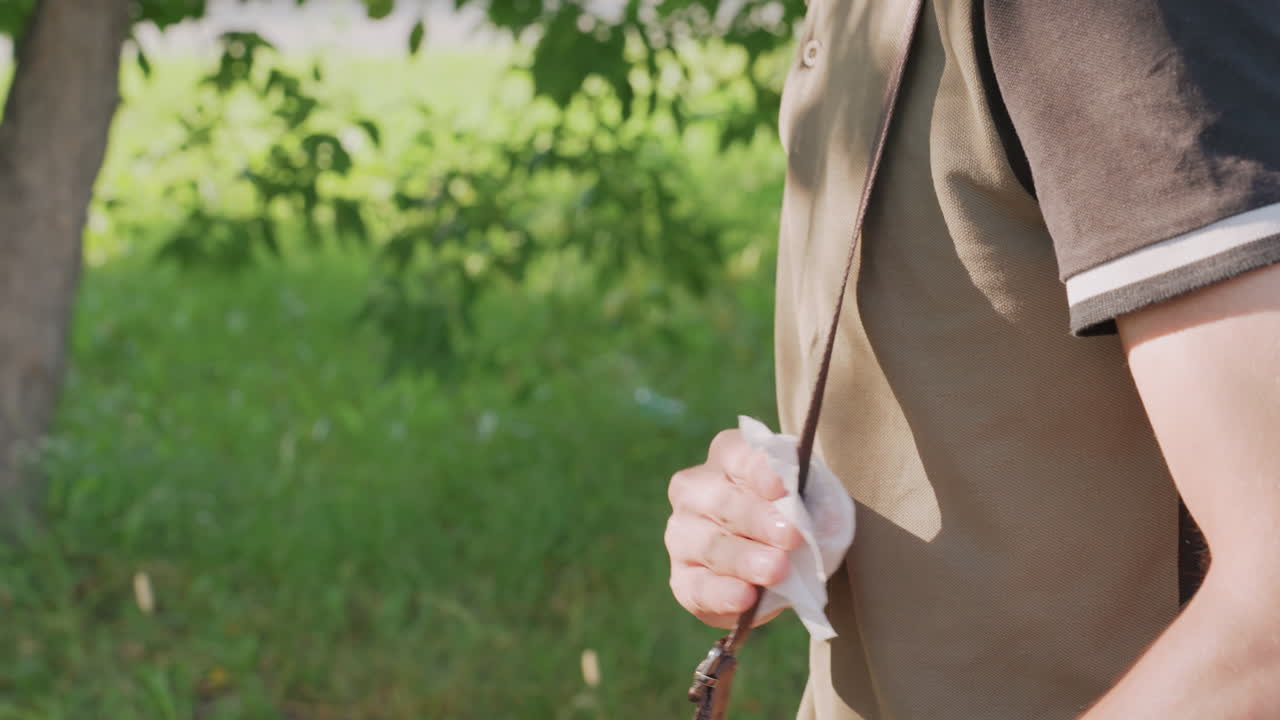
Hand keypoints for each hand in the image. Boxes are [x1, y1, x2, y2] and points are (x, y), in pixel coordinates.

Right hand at [665, 429, 802, 627]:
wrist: (779, 569)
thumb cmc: (792, 521)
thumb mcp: (807, 504)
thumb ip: (815, 506)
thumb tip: (830, 521)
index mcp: (726, 459)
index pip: (737, 455)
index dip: (758, 469)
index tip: (782, 485)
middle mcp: (695, 491)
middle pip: (723, 502)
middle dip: (758, 519)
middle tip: (791, 535)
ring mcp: (682, 535)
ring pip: (711, 545)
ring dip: (745, 559)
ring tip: (777, 570)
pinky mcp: (682, 580)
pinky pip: (699, 588)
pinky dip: (722, 593)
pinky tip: (745, 598)